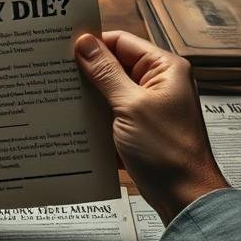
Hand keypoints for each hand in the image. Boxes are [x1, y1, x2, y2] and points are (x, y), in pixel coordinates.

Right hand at [75, 31, 227, 222]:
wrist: (186, 198)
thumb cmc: (166, 151)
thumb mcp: (130, 106)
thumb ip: (106, 73)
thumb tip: (84, 43)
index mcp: (164, 68)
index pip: (122, 42)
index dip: (93, 44)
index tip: (62, 48)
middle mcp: (159, 83)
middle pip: (115, 66)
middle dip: (86, 72)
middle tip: (53, 72)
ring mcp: (150, 107)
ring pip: (111, 92)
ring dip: (89, 97)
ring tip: (58, 96)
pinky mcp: (141, 128)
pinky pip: (113, 114)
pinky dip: (96, 117)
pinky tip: (72, 121)